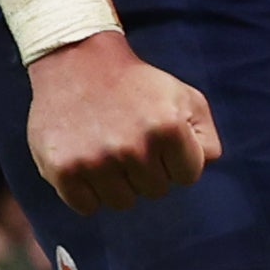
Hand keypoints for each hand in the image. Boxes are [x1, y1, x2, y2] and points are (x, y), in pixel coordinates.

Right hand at [24, 36, 220, 212]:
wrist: (78, 62)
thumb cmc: (138, 85)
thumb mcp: (186, 98)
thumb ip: (206, 137)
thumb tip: (202, 168)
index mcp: (168, 130)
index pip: (188, 177)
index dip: (176, 160)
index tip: (159, 139)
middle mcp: (133, 148)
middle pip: (156, 191)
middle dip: (148, 170)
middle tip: (129, 140)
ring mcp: (96, 161)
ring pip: (122, 202)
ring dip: (118, 183)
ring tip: (108, 150)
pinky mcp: (63, 170)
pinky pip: (86, 207)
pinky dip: (87, 193)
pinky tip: (87, 164)